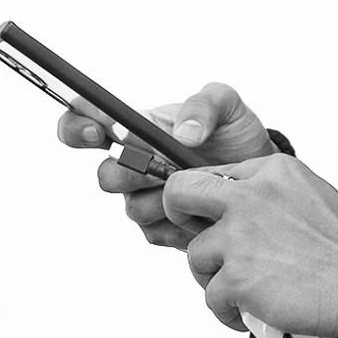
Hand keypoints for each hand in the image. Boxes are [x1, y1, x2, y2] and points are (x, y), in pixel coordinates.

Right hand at [55, 82, 274, 249]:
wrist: (260, 177)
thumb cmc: (236, 135)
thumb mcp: (229, 106)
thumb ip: (204, 105)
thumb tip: (183, 133)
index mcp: (137, 126)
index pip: (85, 121)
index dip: (77, 126)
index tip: (98, 131)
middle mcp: (132, 164)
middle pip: (105, 176)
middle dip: (132, 173)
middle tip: (164, 168)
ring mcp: (143, 197)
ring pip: (133, 208)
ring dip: (166, 200)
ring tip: (201, 188)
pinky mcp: (160, 228)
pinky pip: (156, 233)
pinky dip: (182, 222)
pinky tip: (205, 211)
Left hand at [167, 153, 337, 337]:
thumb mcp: (310, 195)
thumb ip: (271, 196)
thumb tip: (240, 210)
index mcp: (271, 171)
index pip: (214, 173)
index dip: (208, 200)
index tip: (213, 219)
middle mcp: (250, 195)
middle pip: (180, 192)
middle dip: (177, 215)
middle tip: (196, 238)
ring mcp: (239, 235)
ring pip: (196, 255)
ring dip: (214, 277)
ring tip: (242, 291)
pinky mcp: (236, 276)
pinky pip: (211, 296)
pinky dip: (228, 311)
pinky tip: (250, 313)